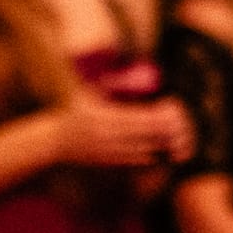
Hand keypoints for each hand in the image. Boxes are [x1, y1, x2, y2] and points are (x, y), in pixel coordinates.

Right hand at [53, 95, 191, 168]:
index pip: (137, 115)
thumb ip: (105, 85)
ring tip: (178, 136)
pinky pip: (134, 159)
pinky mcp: (107, 160)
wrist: (51, 141)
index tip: (171, 106)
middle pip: (144, 133)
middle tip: (181, 122)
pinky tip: (161, 150)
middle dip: (164, 128)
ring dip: (161, 143)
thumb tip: (124, 72)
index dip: (157, 113)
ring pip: (142, 148)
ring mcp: (107, 149)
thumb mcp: (86, 95)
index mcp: (103, 115)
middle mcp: (106, 134)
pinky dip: (150, 154)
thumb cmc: (69, 112)